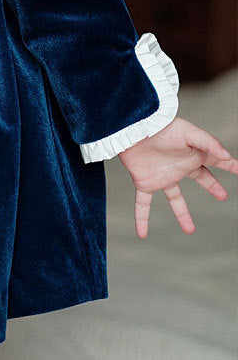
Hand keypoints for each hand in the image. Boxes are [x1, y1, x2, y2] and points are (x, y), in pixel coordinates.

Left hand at [117, 116, 237, 237]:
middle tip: (223, 196)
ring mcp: (163, 176)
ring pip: (175, 198)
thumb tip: (226, 155)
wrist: (132, 129)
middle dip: (212, 186)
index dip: (231, 165)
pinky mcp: (145, 182)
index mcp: (193, 154)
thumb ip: (208, 143)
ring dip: (182, 214)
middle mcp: (179, 166)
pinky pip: (143, 204)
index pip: (217, 161)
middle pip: (200, 179)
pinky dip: (142, 218)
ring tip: (190, 230)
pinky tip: (142, 233)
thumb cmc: (160, 126)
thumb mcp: (188, 132)